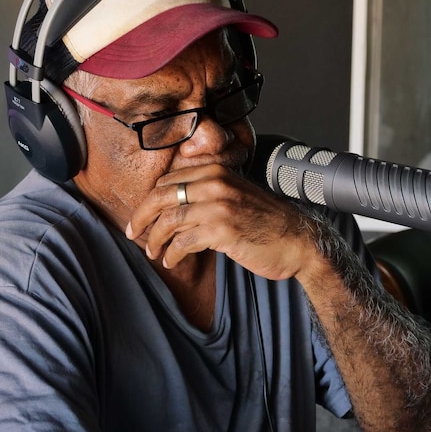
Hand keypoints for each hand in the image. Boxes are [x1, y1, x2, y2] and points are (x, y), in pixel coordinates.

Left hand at [125, 164, 317, 279]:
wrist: (297, 239)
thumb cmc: (266, 221)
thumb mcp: (236, 194)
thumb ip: (207, 192)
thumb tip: (171, 205)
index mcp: (215, 170)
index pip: (168, 181)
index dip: (150, 200)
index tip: (142, 217)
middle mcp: (215, 183)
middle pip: (162, 197)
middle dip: (142, 217)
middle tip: (133, 233)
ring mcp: (218, 206)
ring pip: (169, 220)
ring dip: (156, 240)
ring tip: (154, 253)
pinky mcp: (222, 230)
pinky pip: (183, 242)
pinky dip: (172, 254)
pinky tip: (171, 261)